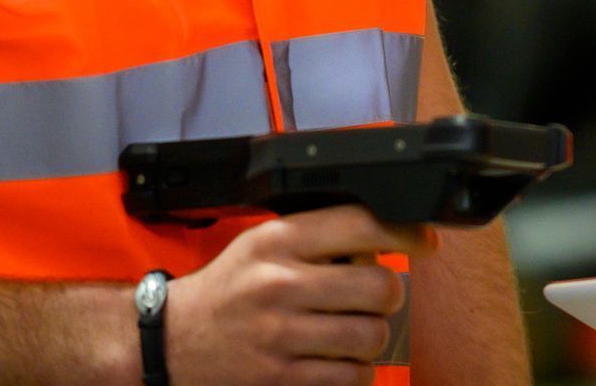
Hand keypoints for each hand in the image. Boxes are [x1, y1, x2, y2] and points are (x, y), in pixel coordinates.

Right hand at [165, 204, 435, 385]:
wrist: (170, 343)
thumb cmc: (227, 290)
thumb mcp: (263, 244)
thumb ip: (318, 237)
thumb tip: (386, 238)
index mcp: (278, 241)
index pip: (362, 224)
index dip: (406, 233)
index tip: (424, 241)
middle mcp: (280, 284)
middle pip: (379, 287)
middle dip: (388, 294)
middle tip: (376, 298)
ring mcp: (280, 335)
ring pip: (371, 336)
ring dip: (373, 337)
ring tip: (354, 331)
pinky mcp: (280, 379)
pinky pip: (351, 377)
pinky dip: (356, 372)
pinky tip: (340, 361)